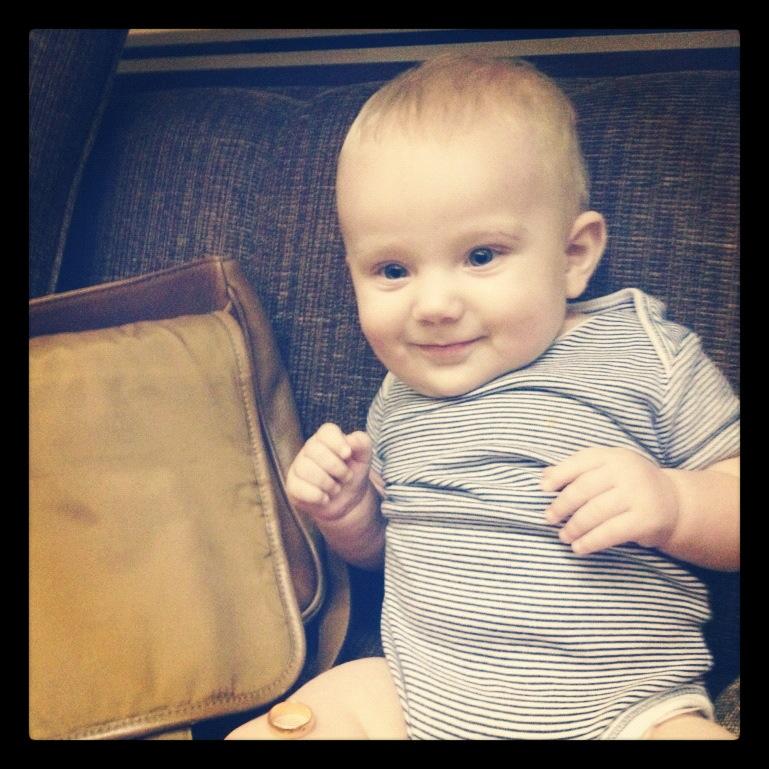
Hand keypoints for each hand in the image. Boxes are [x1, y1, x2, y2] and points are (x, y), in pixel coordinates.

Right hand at [286, 423, 372, 521]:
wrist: (347, 501)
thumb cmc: (353, 473)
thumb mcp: (363, 458)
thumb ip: (361, 443)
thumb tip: (350, 441)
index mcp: (327, 438)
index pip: (326, 431)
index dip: (337, 443)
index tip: (347, 455)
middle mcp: (310, 449)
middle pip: (314, 450)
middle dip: (336, 468)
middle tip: (346, 477)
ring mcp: (299, 466)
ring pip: (305, 469)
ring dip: (327, 483)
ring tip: (336, 489)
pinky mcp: (293, 485)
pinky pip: (297, 487)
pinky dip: (316, 496)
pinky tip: (325, 498)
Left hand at [541, 447, 680, 555]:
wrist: (675, 503)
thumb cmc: (629, 485)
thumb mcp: (608, 470)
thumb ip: (578, 470)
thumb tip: (543, 477)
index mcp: (614, 456)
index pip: (580, 462)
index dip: (559, 475)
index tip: (543, 489)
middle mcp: (627, 472)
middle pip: (584, 489)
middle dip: (562, 505)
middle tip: (548, 518)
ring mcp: (638, 495)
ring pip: (595, 512)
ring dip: (574, 527)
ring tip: (563, 536)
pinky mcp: (646, 519)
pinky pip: (610, 532)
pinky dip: (590, 541)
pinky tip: (579, 548)